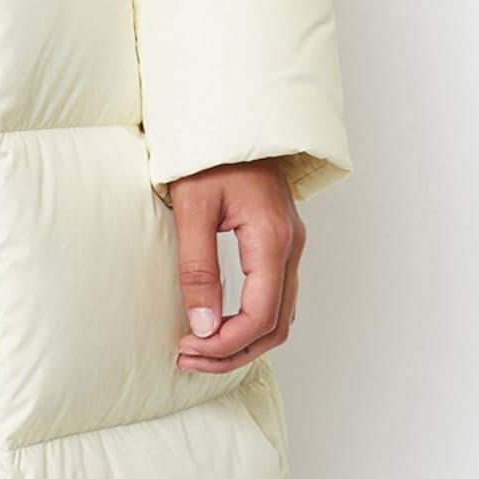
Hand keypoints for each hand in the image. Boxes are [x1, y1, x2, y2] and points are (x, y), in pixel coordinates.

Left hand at [159, 160, 304, 372]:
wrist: (230, 119)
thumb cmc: (209, 154)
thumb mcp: (193, 208)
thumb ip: (198, 268)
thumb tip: (201, 326)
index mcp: (272, 238)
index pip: (260, 315)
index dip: (225, 344)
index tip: (189, 350)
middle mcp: (290, 246)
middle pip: (275, 325)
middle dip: (233, 351)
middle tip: (188, 360)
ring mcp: (289, 245)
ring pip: (279, 316)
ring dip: (242, 341)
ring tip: (198, 350)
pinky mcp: (279, 243)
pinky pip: (275, 298)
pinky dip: (251, 322)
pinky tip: (219, 326)